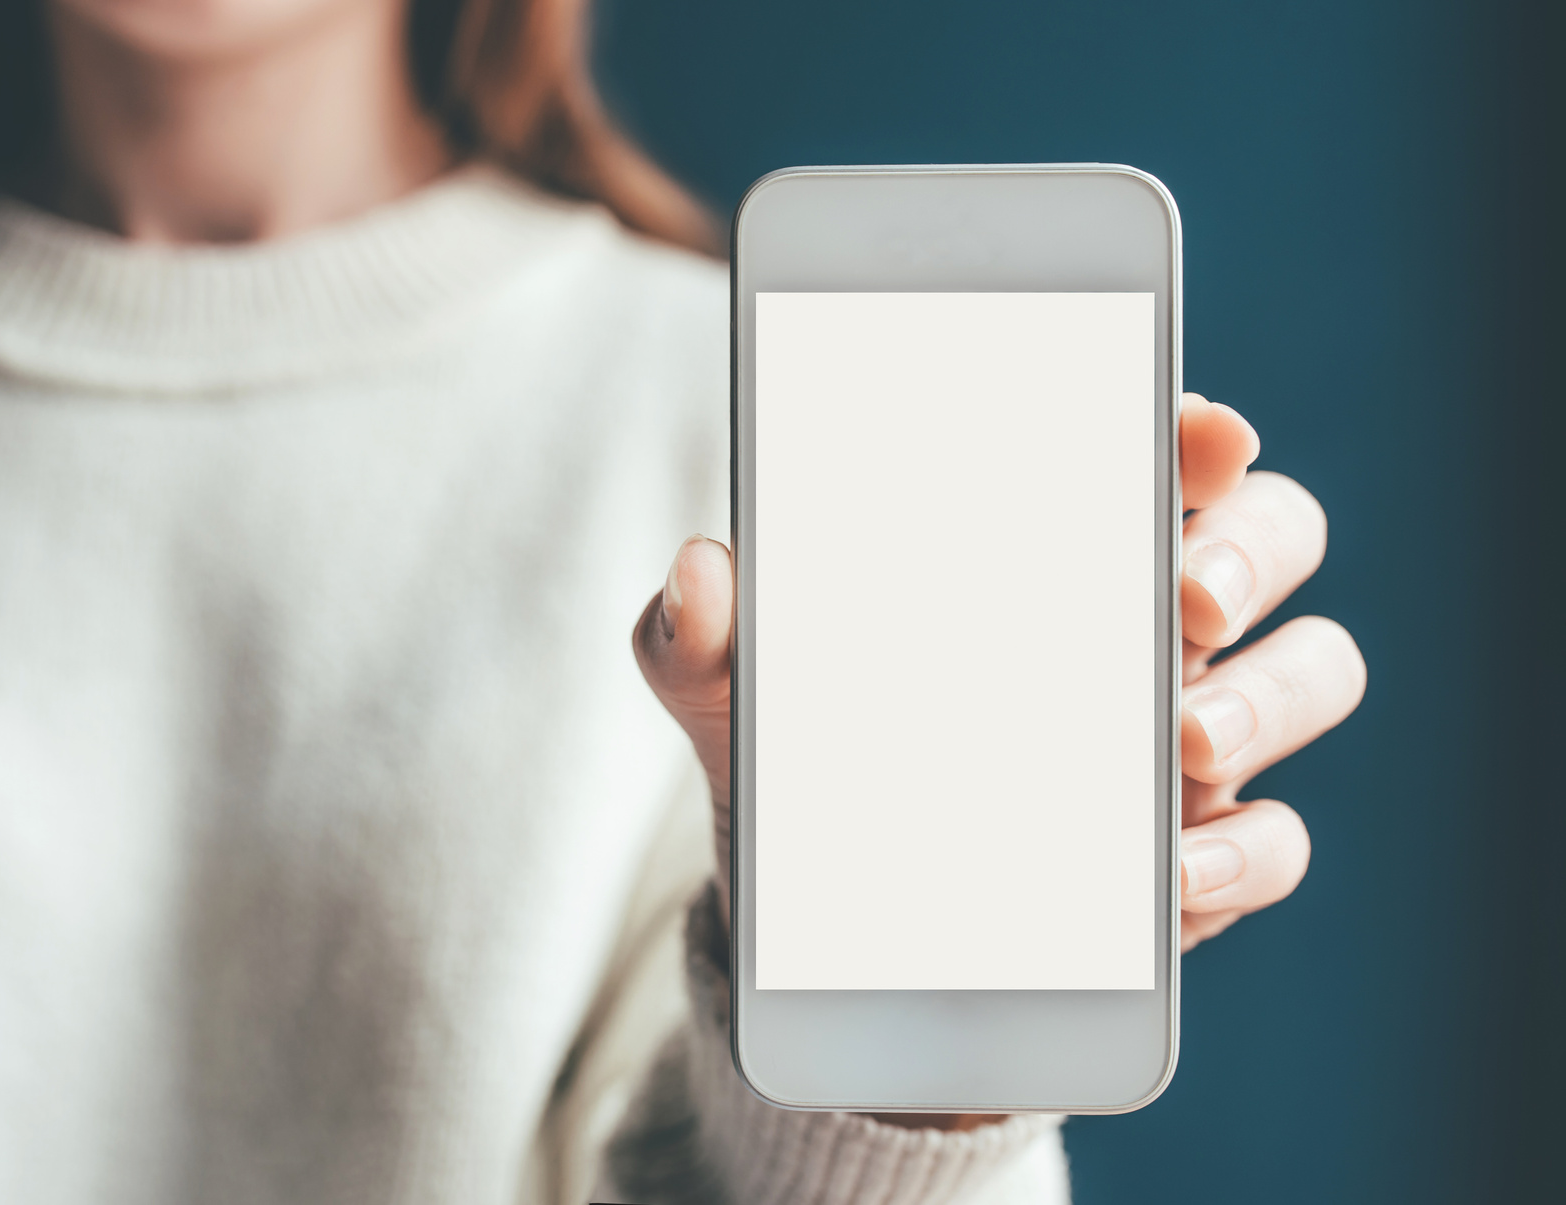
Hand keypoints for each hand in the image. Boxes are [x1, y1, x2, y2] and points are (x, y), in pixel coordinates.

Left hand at [631, 395, 1365, 1121]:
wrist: (822, 920)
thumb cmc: (800, 759)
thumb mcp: (736, 695)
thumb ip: (700, 635)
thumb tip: (698, 570)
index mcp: (1052, 542)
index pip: (1157, 450)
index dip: (1194, 430)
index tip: (1198, 434)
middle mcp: (1144, 620)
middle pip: (1274, 531)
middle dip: (1253, 550)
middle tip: (1182, 596)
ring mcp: (1190, 736)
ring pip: (1312, 670)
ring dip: (1269, 698)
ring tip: (1184, 740)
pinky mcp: (1195, 855)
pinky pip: (1273, 841)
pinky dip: (1241, 852)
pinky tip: (1170, 875)